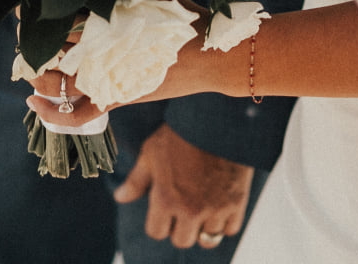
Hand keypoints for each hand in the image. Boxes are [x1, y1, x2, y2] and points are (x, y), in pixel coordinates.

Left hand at [25, 0, 219, 128]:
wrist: (213, 57)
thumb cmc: (184, 22)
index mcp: (110, 28)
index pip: (63, 22)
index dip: (40, 15)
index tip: (27, 8)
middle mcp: (104, 57)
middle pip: (55, 50)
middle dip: (34, 40)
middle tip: (25, 30)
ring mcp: (108, 82)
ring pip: (58, 83)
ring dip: (38, 72)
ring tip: (28, 61)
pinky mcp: (116, 99)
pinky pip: (79, 114)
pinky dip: (54, 114)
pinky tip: (33, 102)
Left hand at [114, 124, 252, 250]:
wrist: (217, 118)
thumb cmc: (179, 133)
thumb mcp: (152, 152)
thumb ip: (136, 180)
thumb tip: (119, 198)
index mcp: (164, 199)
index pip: (156, 232)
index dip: (158, 221)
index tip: (164, 208)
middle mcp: (189, 209)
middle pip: (181, 240)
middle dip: (180, 226)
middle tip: (184, 207)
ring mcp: (215, 208)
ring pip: (207, 239)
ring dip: (203, 228)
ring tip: (203, 210)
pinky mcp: (237, 203)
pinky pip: (230, 229)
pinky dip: (225, 222)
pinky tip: (220, 206)